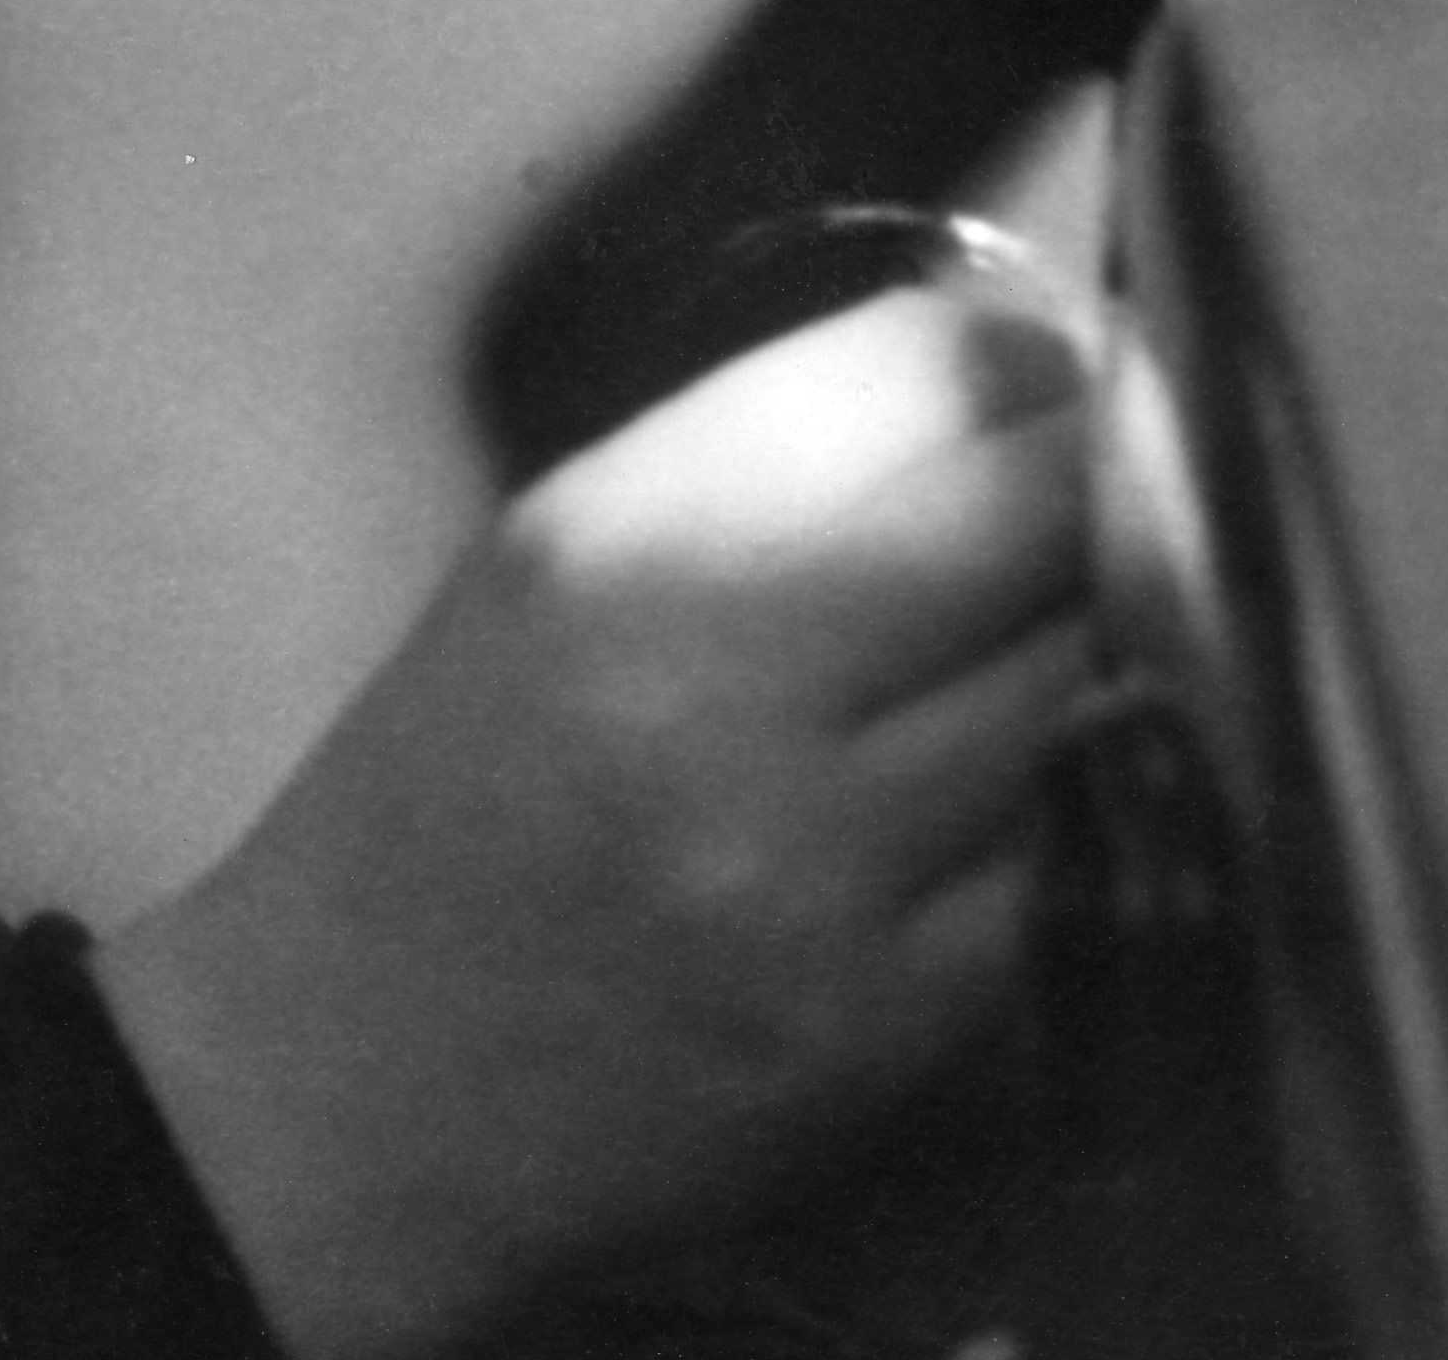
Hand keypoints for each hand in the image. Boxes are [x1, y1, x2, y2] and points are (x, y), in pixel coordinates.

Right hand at [88, 281, 1093, 1358]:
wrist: (343, 1091)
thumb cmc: (447, 803)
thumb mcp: (545, 572)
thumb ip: (757, 465)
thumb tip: (1006, 366)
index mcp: (614, 543)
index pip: (919, 373)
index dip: (1031, 355)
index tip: (1065, 370)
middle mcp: (714, 685)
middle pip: (1037, 516)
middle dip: (1095, 494)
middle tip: (1104, 504)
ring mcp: (810, 864)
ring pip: (1074, 688)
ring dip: (1080, 662)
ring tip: (1024, 664)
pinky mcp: (883, 1020)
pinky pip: (1052, 865)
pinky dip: (1038, 828)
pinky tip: (970, 825)